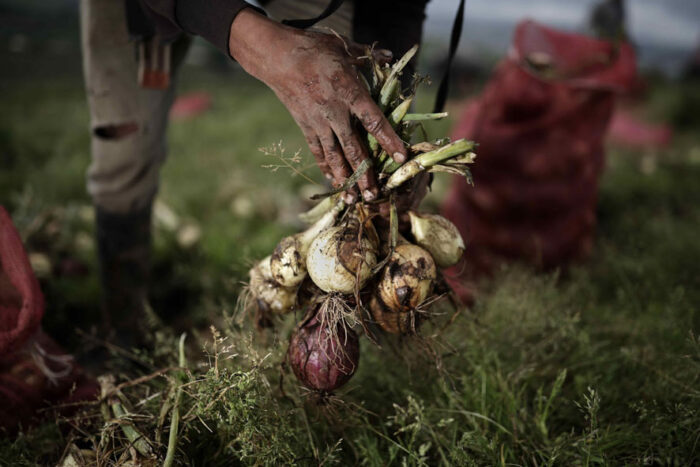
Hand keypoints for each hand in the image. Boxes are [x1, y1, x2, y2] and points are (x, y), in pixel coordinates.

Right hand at [229, 9, 407, 202]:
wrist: (276, 56)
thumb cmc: (313, 48)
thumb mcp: (343, 46)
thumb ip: (368, 56)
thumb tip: (392, 56)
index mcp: (349, 91)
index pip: (373, 120)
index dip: (388, 140)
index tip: (401, 157)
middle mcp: (334, 112)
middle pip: (353, 148)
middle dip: (365, 174)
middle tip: (374, 196)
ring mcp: (318, 122)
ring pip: (334, 156)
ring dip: (345, 178)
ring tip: (354, 199)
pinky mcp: (305, 126)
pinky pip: (317, 151)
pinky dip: (326, 167)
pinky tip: (334, 181)